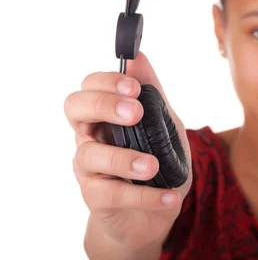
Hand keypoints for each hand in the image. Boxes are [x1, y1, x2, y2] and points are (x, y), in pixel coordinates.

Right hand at [64, 51, 192, 249]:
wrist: (155, 215)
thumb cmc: (159, 162)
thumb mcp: (165, 125)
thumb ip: (153, 93)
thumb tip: (138, 56)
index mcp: (105, 115)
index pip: (90, 86)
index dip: (107, 82)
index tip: (135, 87)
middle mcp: (90, 137)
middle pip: (74, 108)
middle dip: (103, 104)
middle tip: (135, 113)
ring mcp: (90, 169)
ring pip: (89, 154)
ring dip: (124, 158)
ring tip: (153, 166)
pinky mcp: (95, 199)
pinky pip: (110, 194)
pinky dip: (143, 196)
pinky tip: (169, 196)